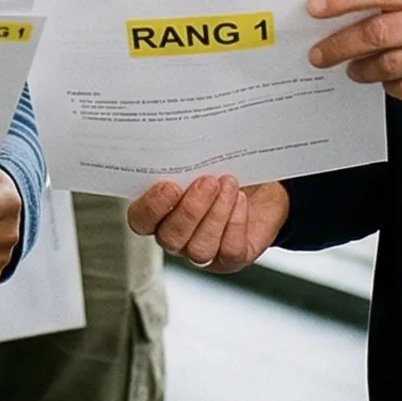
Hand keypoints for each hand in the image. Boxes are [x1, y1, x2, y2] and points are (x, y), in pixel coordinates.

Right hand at [128, 175, 289, 273]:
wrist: (261, 185)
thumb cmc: (225, 169)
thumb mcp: (203, 160)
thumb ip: (186, 160)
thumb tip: (181, 142)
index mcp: (160, 212)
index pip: (141, 220)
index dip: (151, 207)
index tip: (169, 185)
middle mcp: (177, 237)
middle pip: (170, 238)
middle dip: (190, 210)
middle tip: (207, 181)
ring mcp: (204, 251)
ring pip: (199, 249)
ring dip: (215, 215)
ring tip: (228, 185)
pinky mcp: (232, 258)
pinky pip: (229, 251)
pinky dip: (235, 223)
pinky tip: (240, 200)